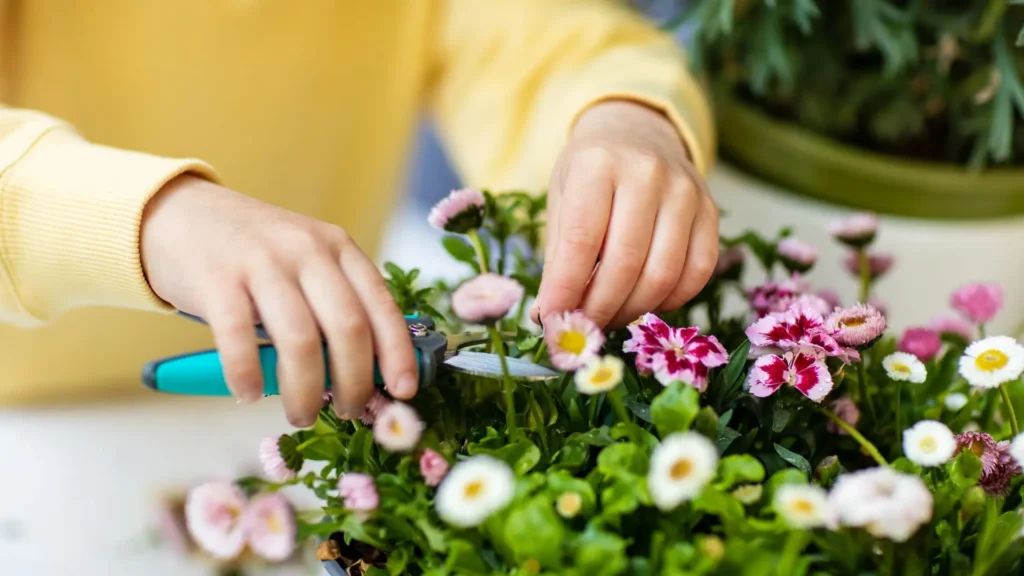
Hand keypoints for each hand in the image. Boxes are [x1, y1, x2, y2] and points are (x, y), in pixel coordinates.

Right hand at [140, 175, 417, 425]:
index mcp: (338, 247)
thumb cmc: (255, 253)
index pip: (381, 305)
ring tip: (301, 414)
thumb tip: (369, 374)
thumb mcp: (308, 262)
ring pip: (300, 341)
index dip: (398, 353)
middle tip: (348, 412)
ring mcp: (261, 262)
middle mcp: (306, 251)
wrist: (182, 214)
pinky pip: (239, 338)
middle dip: (354, 382)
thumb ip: (336, 304)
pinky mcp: (216, 279)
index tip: (404, 391)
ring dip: (306, 391)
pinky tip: (248, 394)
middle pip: (347, 328)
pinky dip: (247, 376)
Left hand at [534, 100, 718, 327]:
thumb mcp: (561, 200)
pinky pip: (697, 273)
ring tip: (608, 317)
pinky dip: (669, 301)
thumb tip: (547, 318)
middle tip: (582, 329)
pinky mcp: (711, 211)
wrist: (638, 132)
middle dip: (599, 309)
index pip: (581, 240)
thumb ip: (557, 259)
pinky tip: (644, 300)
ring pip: (663, 274)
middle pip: (625, 263)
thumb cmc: (590, 173)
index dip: (566, 290)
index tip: (551, 323)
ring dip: (631, 310)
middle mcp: (647, 173)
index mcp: (597, 164)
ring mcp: (686, 191)